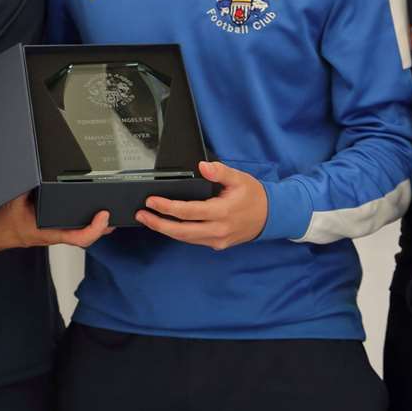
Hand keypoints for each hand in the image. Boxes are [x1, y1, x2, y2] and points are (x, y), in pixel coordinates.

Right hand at [0, 194, 111, 251]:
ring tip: (110, 210)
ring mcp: (54, 234)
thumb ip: (28, 184)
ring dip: (97, 225)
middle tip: (118, 210)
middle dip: (104, 226)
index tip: (104, 216)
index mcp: (47, 231)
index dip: (94, 229)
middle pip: (86, 236)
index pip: (78, 238)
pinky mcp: (52, 230)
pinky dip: (84, 222)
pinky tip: (90, 211)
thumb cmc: (2, 221)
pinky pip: (72, 229)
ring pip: (81, 233)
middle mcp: (54, 234)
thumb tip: (36, 167)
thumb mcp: (14, 198)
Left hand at [136, 160, 266, 249]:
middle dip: (158, 224)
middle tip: (141, 215)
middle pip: (182, 231)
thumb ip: (220, 171)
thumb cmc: (253, 195)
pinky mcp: (217, 244)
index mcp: (222, 212)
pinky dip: (177, 233)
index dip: (168, 207)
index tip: (151, 201)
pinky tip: (166, 225)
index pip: (189, 212)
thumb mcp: (239, 178)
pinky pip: (193, 240)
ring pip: (185, 238)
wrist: (270, 216)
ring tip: (147, 220)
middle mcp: (218, 229)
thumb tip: (203, 166)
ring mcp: (217, 240)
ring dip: (165, 230)